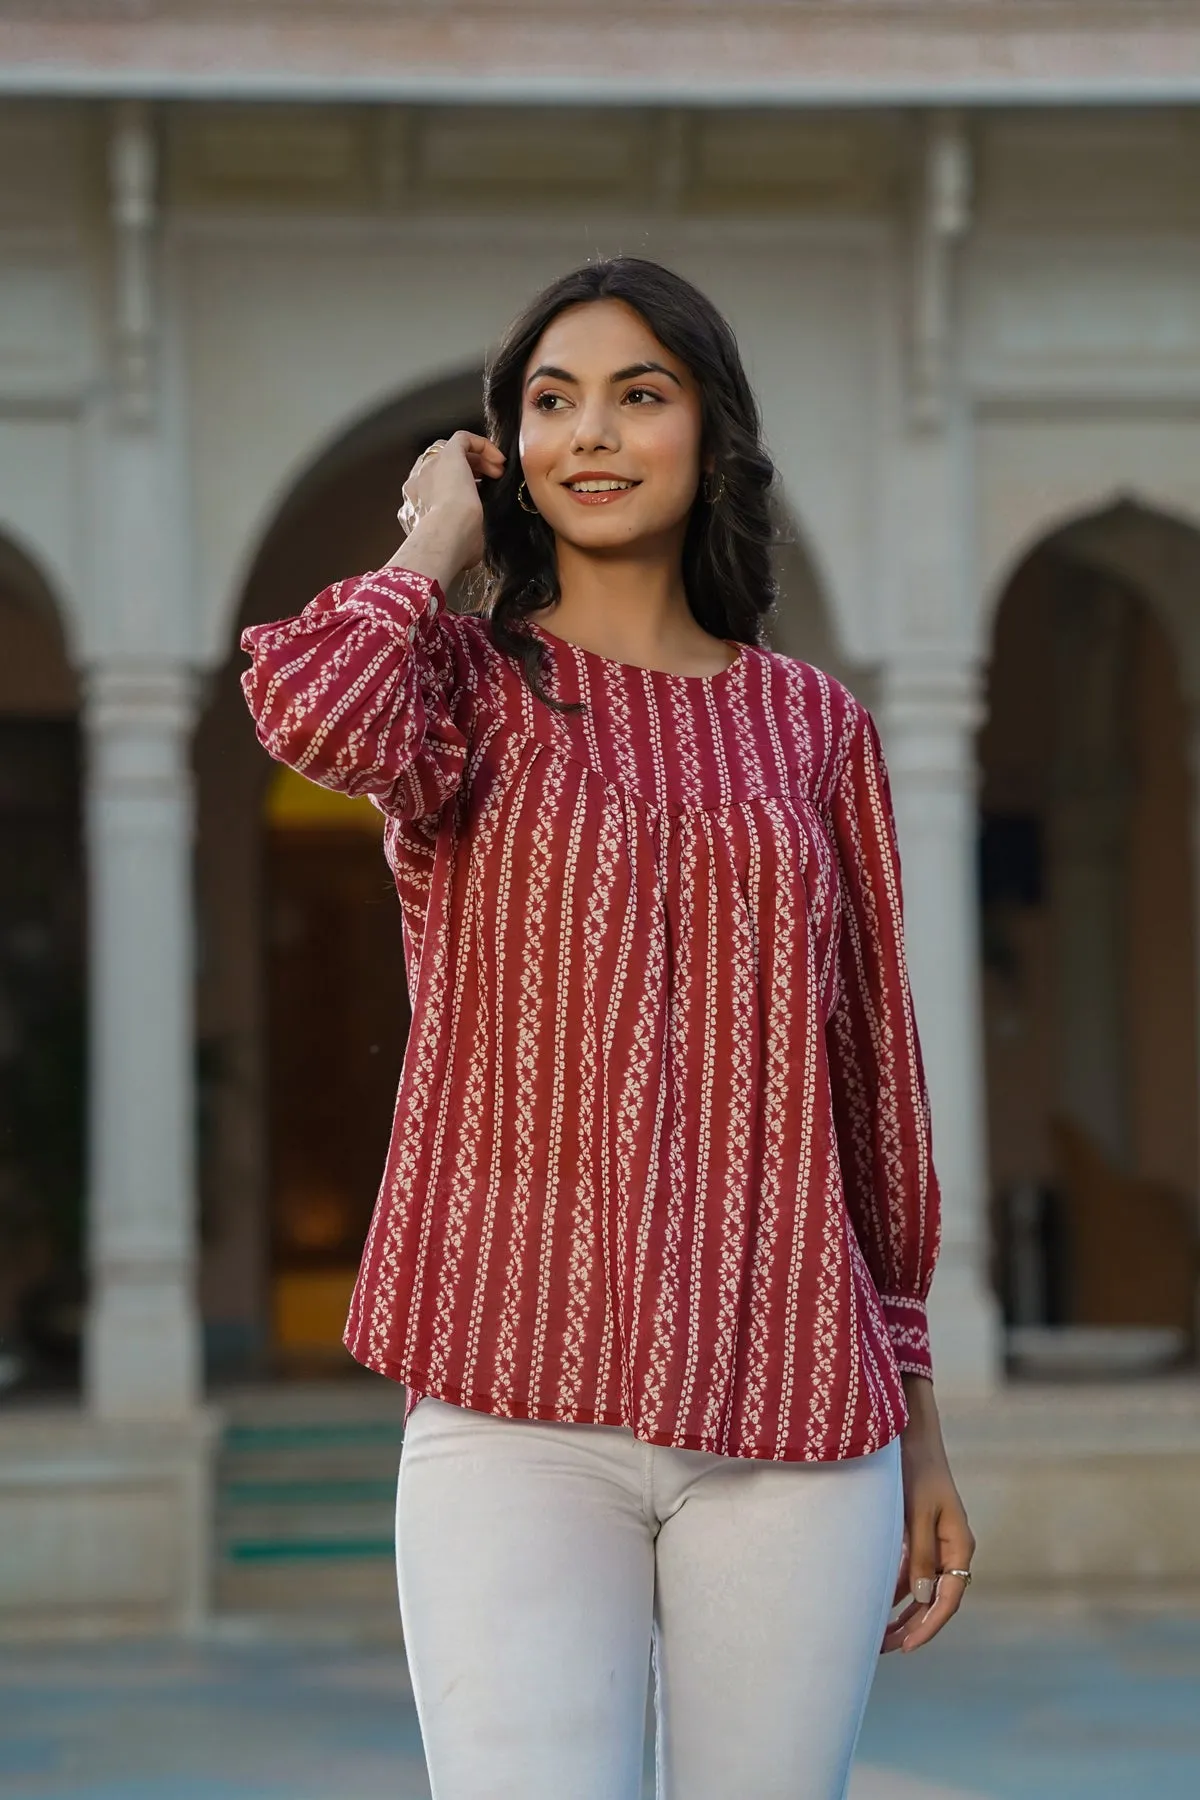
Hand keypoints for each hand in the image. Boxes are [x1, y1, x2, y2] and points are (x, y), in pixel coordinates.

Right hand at [389, 429, 504, 590]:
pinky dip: (482, 445)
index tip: (477, 496)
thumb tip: (473, 550)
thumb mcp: (455, 547)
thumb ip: (461, 542)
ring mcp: (429, 467)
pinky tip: (498, 459)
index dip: (456, 488)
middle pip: (440, 466)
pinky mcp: (446, 454)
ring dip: (476, 459)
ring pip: (451, 451)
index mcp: (414, 508)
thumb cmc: (450, 548)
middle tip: (488, 481)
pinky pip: (462, 438)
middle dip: (466, 471)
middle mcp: (416, 484)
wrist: (444, 536)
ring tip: (496, 472)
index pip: (432, 488)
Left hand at [882, 1374, 974, 1653]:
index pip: (949, 1599)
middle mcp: (951, 1547)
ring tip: (879, 1636)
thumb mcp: (916, 1513)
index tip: (907, 1647)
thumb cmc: (915, 1469)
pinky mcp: (919, 1533)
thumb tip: (923, 1599)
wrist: (908, 1433)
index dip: (928, 1626)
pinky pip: (912, 1571)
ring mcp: (936, 1541)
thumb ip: (920, 1555)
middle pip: (937, 1599)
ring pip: (924, 1589)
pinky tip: (878, 1604)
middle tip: (885, 1649)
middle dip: (913, 1626)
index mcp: (959, 1545)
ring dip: (904, 1612)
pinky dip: (898, 1590)